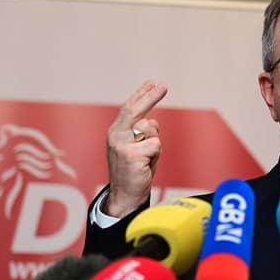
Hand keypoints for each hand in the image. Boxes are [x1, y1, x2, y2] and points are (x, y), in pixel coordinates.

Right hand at [103, 81, 167, 217]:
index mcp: (116, 132)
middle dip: (150, 96)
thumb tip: (153, 121)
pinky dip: (156, 156)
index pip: (129, 108)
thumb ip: (142, 134)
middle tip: (163, 85)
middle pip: (136, 110)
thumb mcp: (137, 149)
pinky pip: (155, 145)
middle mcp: (115, 135)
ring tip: (146, 159)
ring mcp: (121, 144)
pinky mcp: (131, 155)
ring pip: (151, 130)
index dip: (141, 94)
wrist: (125, 196)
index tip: (152, 83)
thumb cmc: (134, 172)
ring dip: (155, 145)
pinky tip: (146, 165)